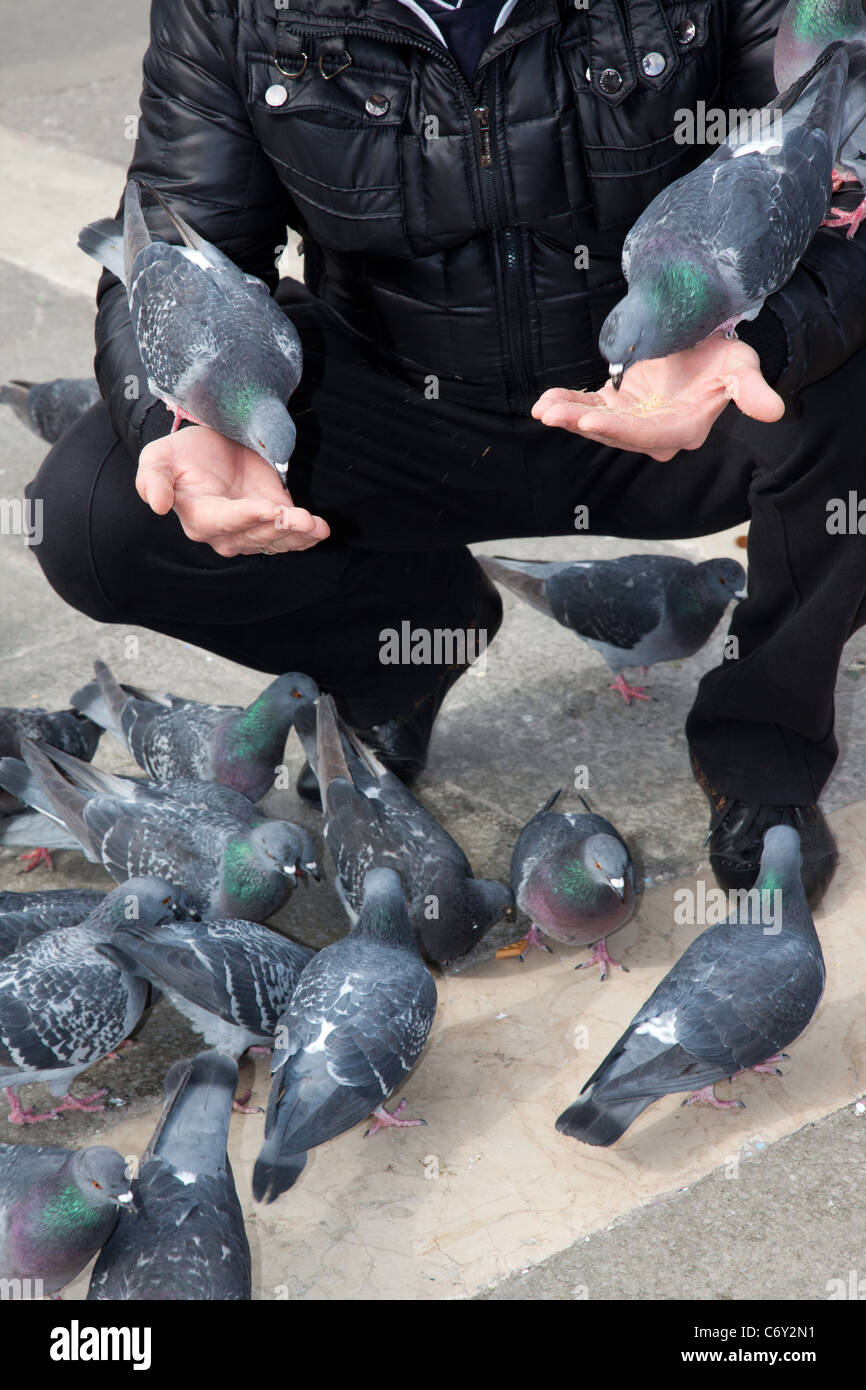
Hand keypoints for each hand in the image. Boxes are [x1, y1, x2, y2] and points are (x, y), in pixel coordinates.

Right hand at [136, 424, 329, 556]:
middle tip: (300, 518)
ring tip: (315, 525)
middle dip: (278, 527)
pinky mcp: (273, 523)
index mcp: (198, 518)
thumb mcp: (158, 457)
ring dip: (297, 535)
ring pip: (275, 540)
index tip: (269, 508)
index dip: (247, 517)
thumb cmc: (183, 454)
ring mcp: (252, 531)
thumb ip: (153, 480)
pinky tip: (321, 530)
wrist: (213, 445)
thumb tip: (158, 506)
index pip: (223, 522)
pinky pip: (291, 537)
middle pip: (255, 534)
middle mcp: (225, 533)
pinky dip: (308, 536)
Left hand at [531, 333, 784, 461]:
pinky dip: (567, 403)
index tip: (588, 419)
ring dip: (568, 415)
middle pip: (615, 433)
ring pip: (597, 423)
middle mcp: (654, 433)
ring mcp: (633, 421)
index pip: (648, 435)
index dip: (617, 429)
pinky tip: (544, 402)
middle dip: (582, 423)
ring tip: (543, 408)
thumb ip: (752, 391)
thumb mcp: (742, 368)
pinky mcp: (618, 407)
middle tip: (553, 414)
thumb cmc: (727, 360)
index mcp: (682, 429)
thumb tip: (774, 411)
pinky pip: (589, 407)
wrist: (709, 348)